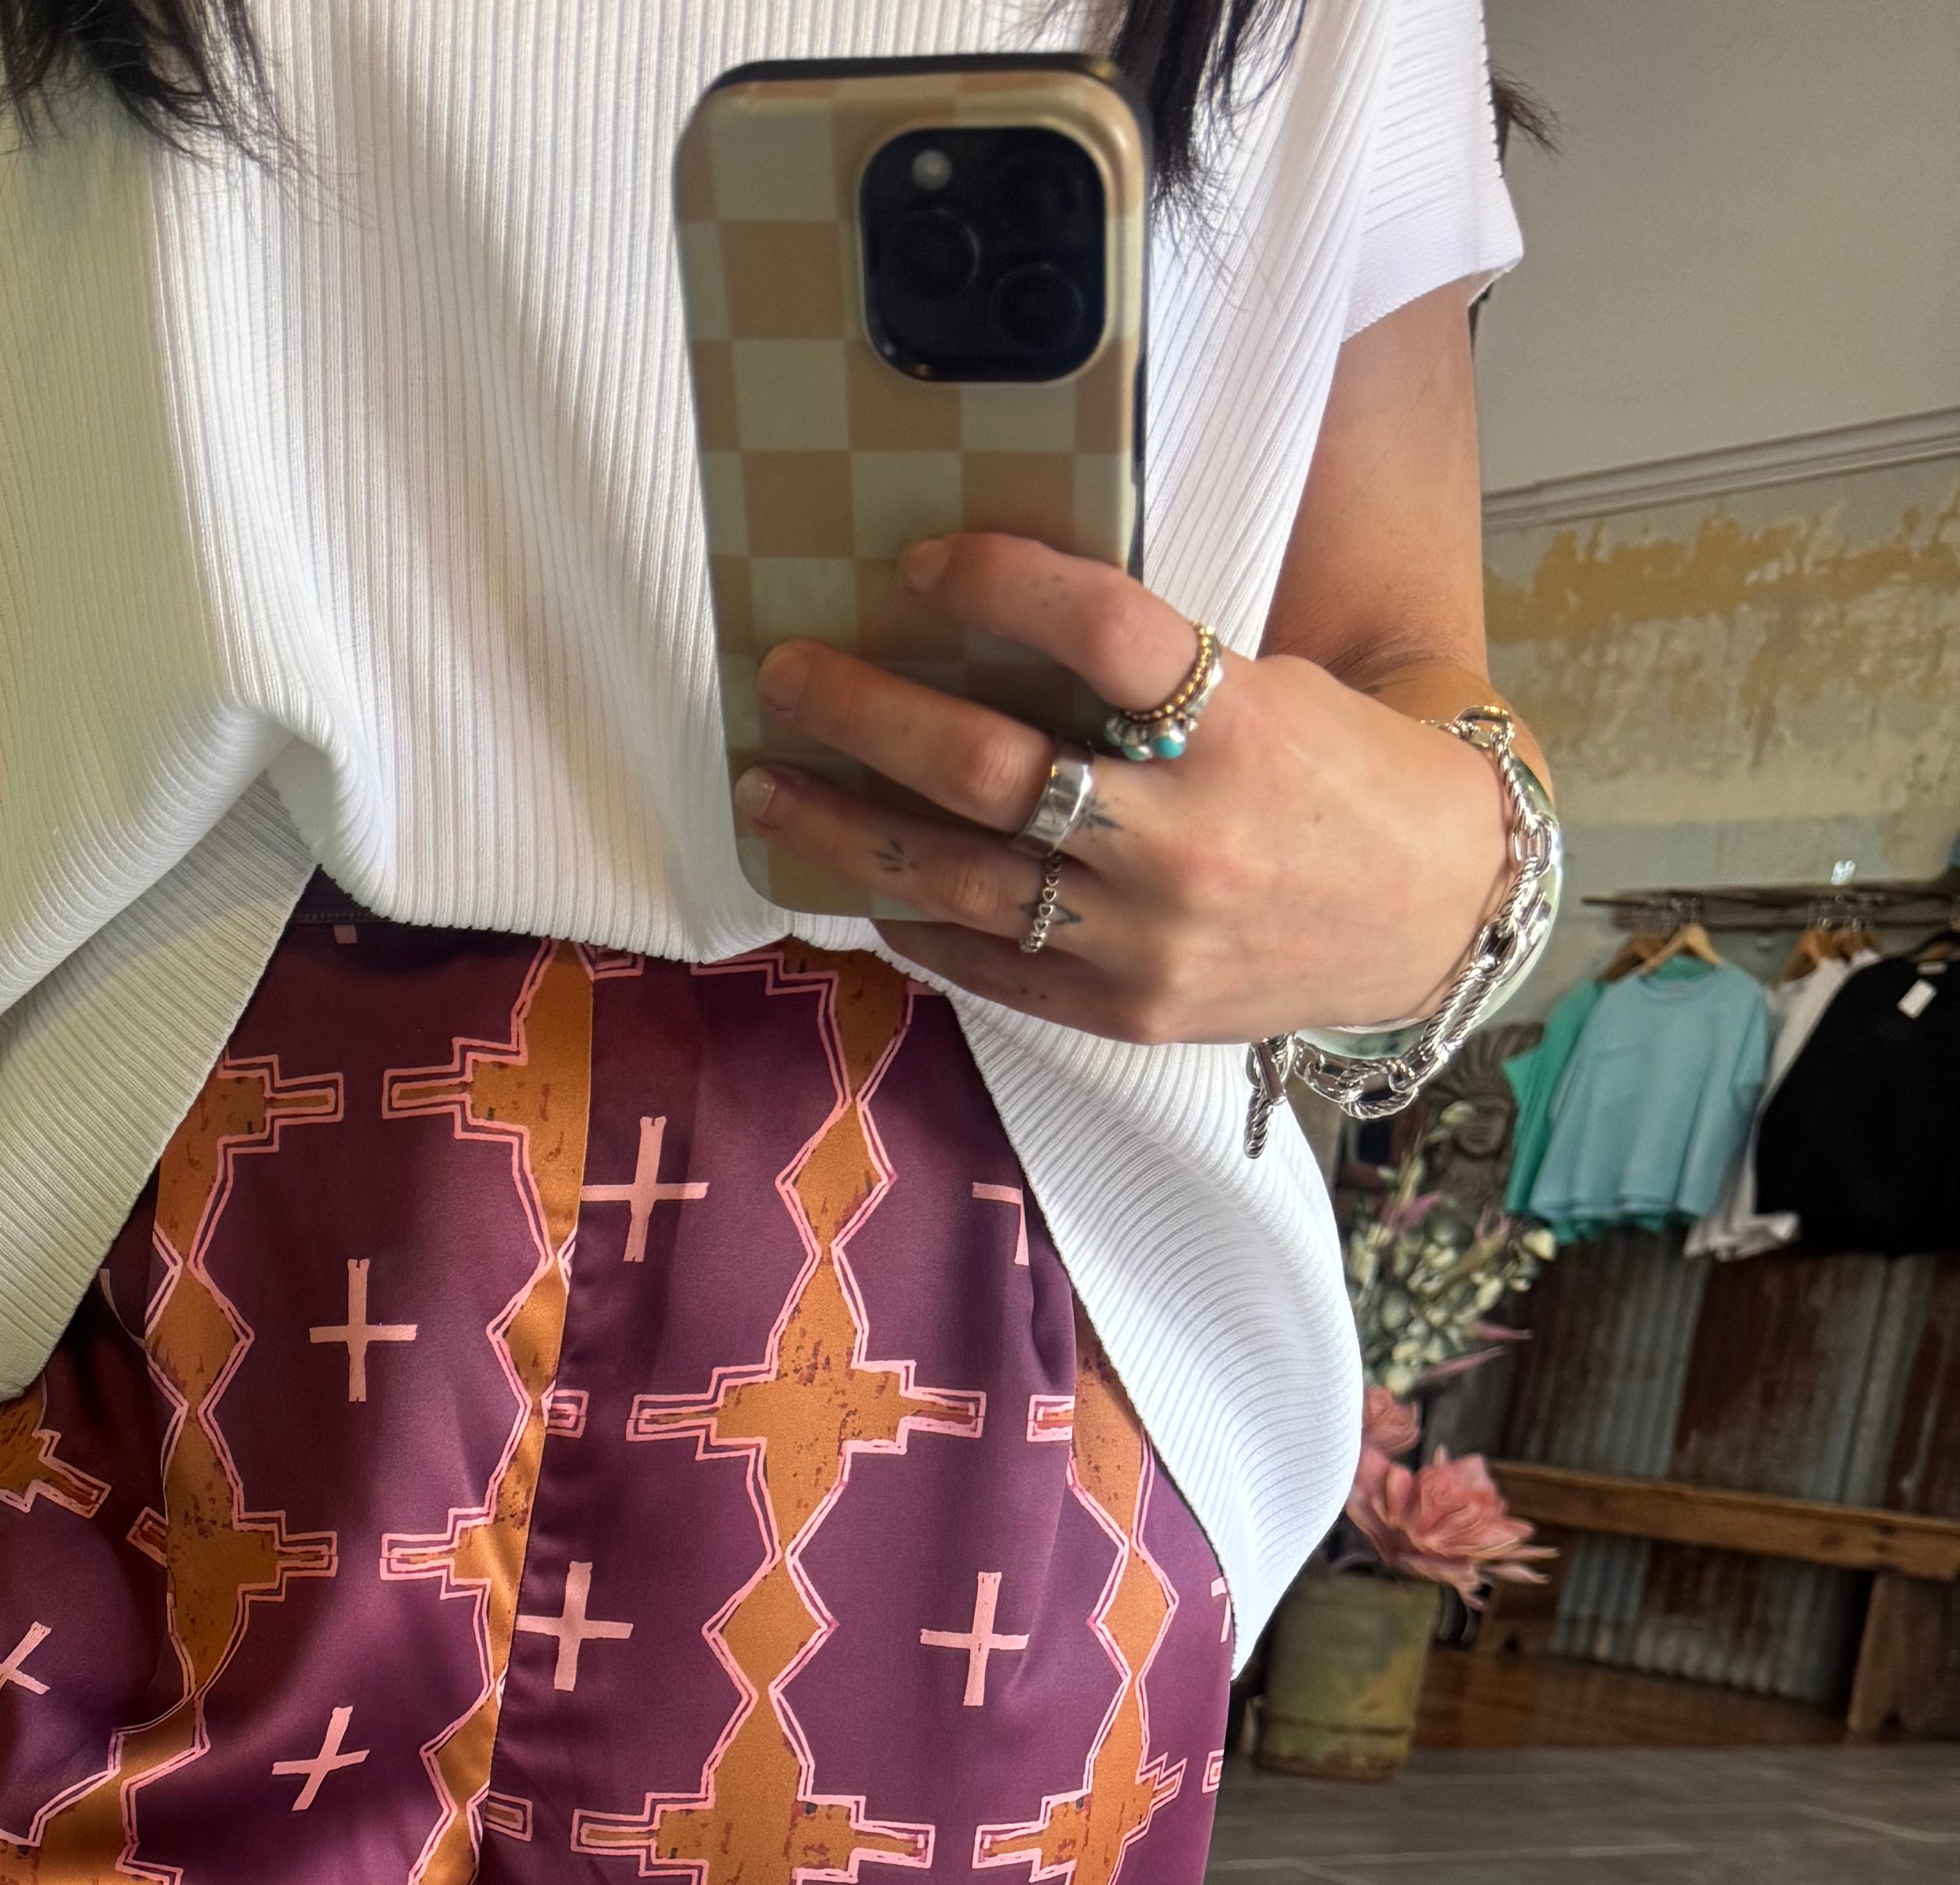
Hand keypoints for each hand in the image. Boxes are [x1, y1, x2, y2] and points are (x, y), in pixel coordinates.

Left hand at [740, 536, 1511, 1047]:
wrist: (1429, 914)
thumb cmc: (1340, 776)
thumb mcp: (1271, 686)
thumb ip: (1153, 674)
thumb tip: (1000, 632)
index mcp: (1237, 724)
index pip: (1102, 629)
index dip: (1003, 584)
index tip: (921, 560)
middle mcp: (1182, 836)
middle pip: (987, 769)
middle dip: (865, 714)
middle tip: (786, 675)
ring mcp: (1146, 936)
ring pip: (956, 877)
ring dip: (844, 828)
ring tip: (770, 790)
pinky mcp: (1125, 1009)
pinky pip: (988, 962)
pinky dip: (914, 919)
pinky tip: (860, 883)